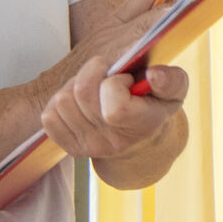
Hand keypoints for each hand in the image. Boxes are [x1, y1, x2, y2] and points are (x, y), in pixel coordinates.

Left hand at [37, 0, 192, 189]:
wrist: (141, 138)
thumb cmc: (154, 104)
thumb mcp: (174, 90)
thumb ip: (171, 80)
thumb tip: (154, 75)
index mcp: (142, 126)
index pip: (115, 108)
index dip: (115, 83)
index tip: (126, 80)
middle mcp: (113, 142)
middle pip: (82, 94)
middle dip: (92, 73)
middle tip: (108, 78)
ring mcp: (89, 147)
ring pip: (62, 101)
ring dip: (75, 85)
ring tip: (95, 88)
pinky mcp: (70, 147)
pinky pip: (48, 116)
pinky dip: (61, 101)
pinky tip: (80, 101)